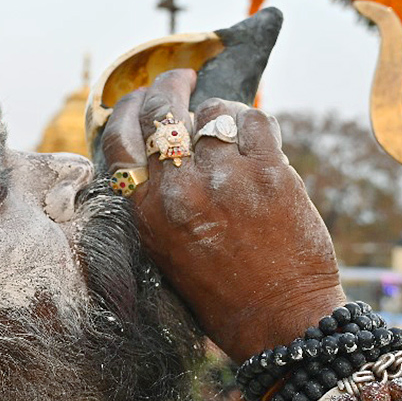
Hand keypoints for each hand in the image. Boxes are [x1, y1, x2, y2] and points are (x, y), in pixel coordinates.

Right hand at [100, 69, 344, 360]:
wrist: (281, 322)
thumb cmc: (221, 295)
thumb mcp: (163, 251)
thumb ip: (153, 201)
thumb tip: (154, 150)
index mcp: (145, 213)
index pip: (120, 138)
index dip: (126, 108)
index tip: (138, 98)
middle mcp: (178, 190)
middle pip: (161, 110)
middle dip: (167, 86)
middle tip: (178, 78)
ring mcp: (225, 178)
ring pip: (211, 111)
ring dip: (216, 112)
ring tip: (223, 125)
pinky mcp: (269, 172)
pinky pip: (253, 119)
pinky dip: (249, 120)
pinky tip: (250, 135)